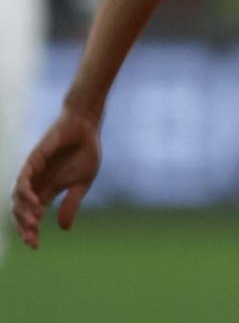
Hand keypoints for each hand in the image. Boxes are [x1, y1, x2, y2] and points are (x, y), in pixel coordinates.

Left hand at [12, 110, 101, 248]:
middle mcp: (36, 183)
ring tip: (33, 223)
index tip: (35, 246)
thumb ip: (72, 204)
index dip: (32, 231)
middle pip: (22, 210)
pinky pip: (23, 179)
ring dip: (23, 212)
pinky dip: (25, 193)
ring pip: (18, 197)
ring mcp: (33, 172)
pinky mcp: (33, 160)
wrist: (86, 127)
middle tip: (31, 239)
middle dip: (24, 226)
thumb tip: (63, 229)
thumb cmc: (85, 152)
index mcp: (48, 190)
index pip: (34, 215)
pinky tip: (35, 203)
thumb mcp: (83, 183)